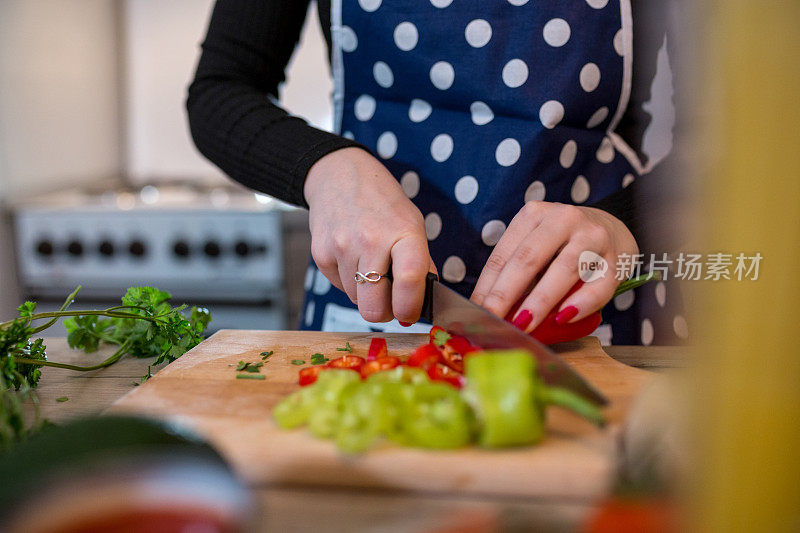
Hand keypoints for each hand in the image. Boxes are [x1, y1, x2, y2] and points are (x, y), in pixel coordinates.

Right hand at [304, 147, 434, 323]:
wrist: (338, 176)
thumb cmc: (382, 203)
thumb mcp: (412, 223)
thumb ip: (421, 263)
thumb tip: (423, 303)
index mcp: (403, 232)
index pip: (409, 280)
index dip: (410, 307)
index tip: (410, 314)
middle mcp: (371, 240)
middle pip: (374, 307)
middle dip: (384, 312)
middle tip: (389, 300)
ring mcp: (342, 248)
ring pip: (357, 300)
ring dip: (366, 293)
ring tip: (370, 265)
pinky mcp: (320, 255)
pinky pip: (340, 287)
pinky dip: (349, 281)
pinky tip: (353, 258)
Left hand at [470, 201, 637, 331]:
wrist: (612, 229)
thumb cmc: (562, 245)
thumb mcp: (535, 246)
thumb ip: (515, 271)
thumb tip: (487, 310)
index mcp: (534, 215)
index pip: (504, 254)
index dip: (487, 285)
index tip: (476, 311)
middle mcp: (563, 219)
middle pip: (529, 259)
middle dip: (507, 293)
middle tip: (493, 319)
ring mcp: (593, 237)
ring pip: (563, 270)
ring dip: (540, 301)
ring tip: (523, 324)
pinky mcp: (617, 259)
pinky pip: (598, 286)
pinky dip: (580, 304)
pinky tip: (563, 318)